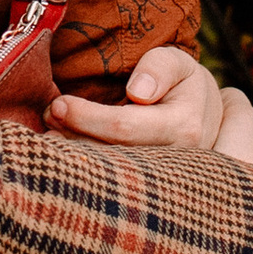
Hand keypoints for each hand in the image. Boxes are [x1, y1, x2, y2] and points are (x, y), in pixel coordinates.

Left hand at [49, 44, 252, 166]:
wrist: (204, 115)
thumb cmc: (182, 82)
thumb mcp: (177, 62)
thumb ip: (160, 66)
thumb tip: (138, 92)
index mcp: (184, 128)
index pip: (123, 127)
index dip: (85, 117)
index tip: (59, 103)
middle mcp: (176, 162)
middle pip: (111, 157)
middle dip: (73, 136)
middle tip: (48, 116)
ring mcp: (163, 182)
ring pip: (109, 176)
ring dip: (75, 155)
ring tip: (51, 132)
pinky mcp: (149, 191)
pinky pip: (114, 183)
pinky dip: (87, 167)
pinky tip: (65, 150)